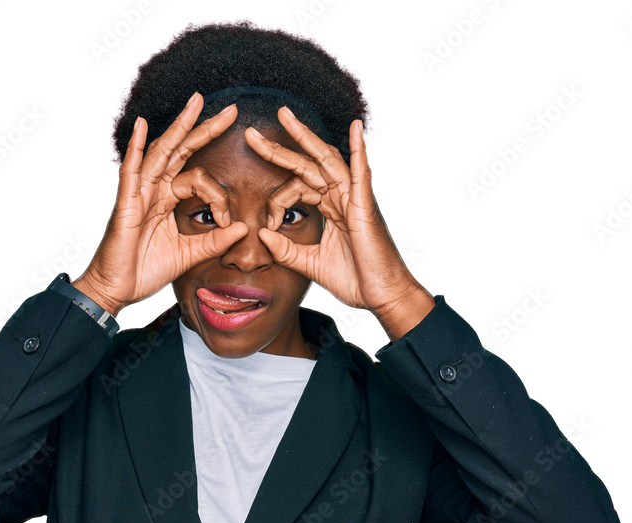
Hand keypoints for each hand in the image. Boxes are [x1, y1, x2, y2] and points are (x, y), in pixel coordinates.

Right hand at [74, 93, 248, 315]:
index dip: (218, 196)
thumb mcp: (189, 255)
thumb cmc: (145, 271)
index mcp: (167, 200)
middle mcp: (153, 190)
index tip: (227, 221)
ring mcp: (138, 194)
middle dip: (205, 129)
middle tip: (231, 110)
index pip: (198, 179)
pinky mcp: (125, 205)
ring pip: (161, 153)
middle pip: (181, 151)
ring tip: (196, 103)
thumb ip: (214, 242)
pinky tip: (142, 126)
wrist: (118, 289)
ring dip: (179, 127)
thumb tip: (243, 229)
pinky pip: (130, 171)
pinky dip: (135, 148)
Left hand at [244, 108, 433, 331]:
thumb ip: (286, 250)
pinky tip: (355, 128)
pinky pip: (361, 174)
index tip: (266, 223)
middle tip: (251, 133)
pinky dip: (359, 150)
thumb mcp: (310, 264)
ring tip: (284, 116)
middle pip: (306, 165)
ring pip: (326, 160)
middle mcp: (341, 198)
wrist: (380, 296)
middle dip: (279, 148)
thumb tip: (262, 234)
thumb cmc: (354, 279)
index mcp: (330, 208)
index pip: (296, 188)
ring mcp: (354, 199)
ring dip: (305, 137)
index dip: (275, 201)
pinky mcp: (365, 207)